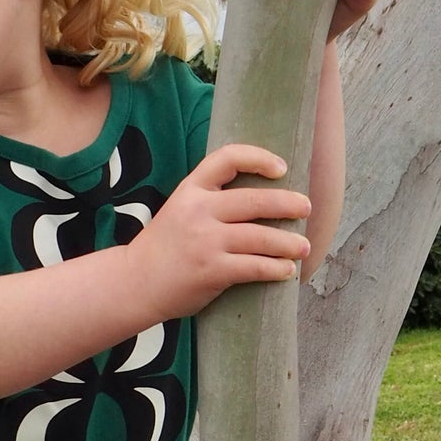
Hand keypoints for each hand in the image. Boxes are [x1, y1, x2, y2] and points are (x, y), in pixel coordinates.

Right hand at [132, 143, 311, 319]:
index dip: (258, 158)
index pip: (227, 158)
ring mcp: (205, 241)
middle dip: (288, 204)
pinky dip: (276, 269)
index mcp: (191, 189)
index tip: (281, 168)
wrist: (134, 282)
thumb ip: (211, 200)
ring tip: (304, 246)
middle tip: (306, 208)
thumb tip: (262, 198)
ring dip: (289, 242)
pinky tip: (287, 270)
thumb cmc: (165, 248)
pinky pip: (254, 267)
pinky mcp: (211, 270)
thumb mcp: (180, 209)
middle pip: (255, 200)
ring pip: (261, 237)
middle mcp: (198, 210)